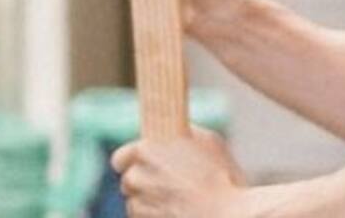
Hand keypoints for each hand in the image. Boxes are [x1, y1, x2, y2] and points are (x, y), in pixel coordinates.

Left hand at [112, 126, 246, 217]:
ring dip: (149, 200)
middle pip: (129, 180)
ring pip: (135, 203)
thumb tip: (174, 136)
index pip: (120, 157)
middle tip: (168, 179)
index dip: (131, 160)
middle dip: (145, 180)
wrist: (224, 214)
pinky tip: (178, 211)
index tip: (142, 162)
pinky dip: (156, 216)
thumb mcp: (207, 140)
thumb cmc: (219, 174)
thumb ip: (182, 136)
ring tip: (177, 198)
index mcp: (147, 151)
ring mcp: (137, 206)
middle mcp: (136, 178)